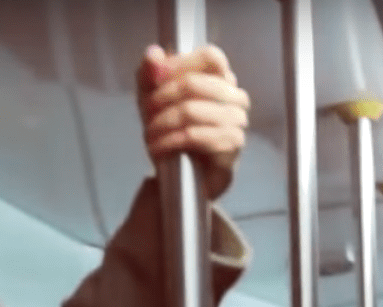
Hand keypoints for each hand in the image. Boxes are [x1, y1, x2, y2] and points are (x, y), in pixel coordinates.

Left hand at [135, 44, 249, 199]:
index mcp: (220, 78)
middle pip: (194, 83)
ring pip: (191, 110)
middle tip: (146, 113)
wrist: (181, 176)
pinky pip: (197, 136)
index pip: (210, 56)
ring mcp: (237, 120)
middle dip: (161, 98)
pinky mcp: (232, 144)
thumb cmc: (172, 132)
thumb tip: (153, 54)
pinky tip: (159, 148)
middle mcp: (234, 96)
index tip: (155, 80)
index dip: (179, 64)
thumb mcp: (152, 100)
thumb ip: (150, 75)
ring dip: (162, 123)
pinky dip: (170, 142)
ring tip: (150, 135)